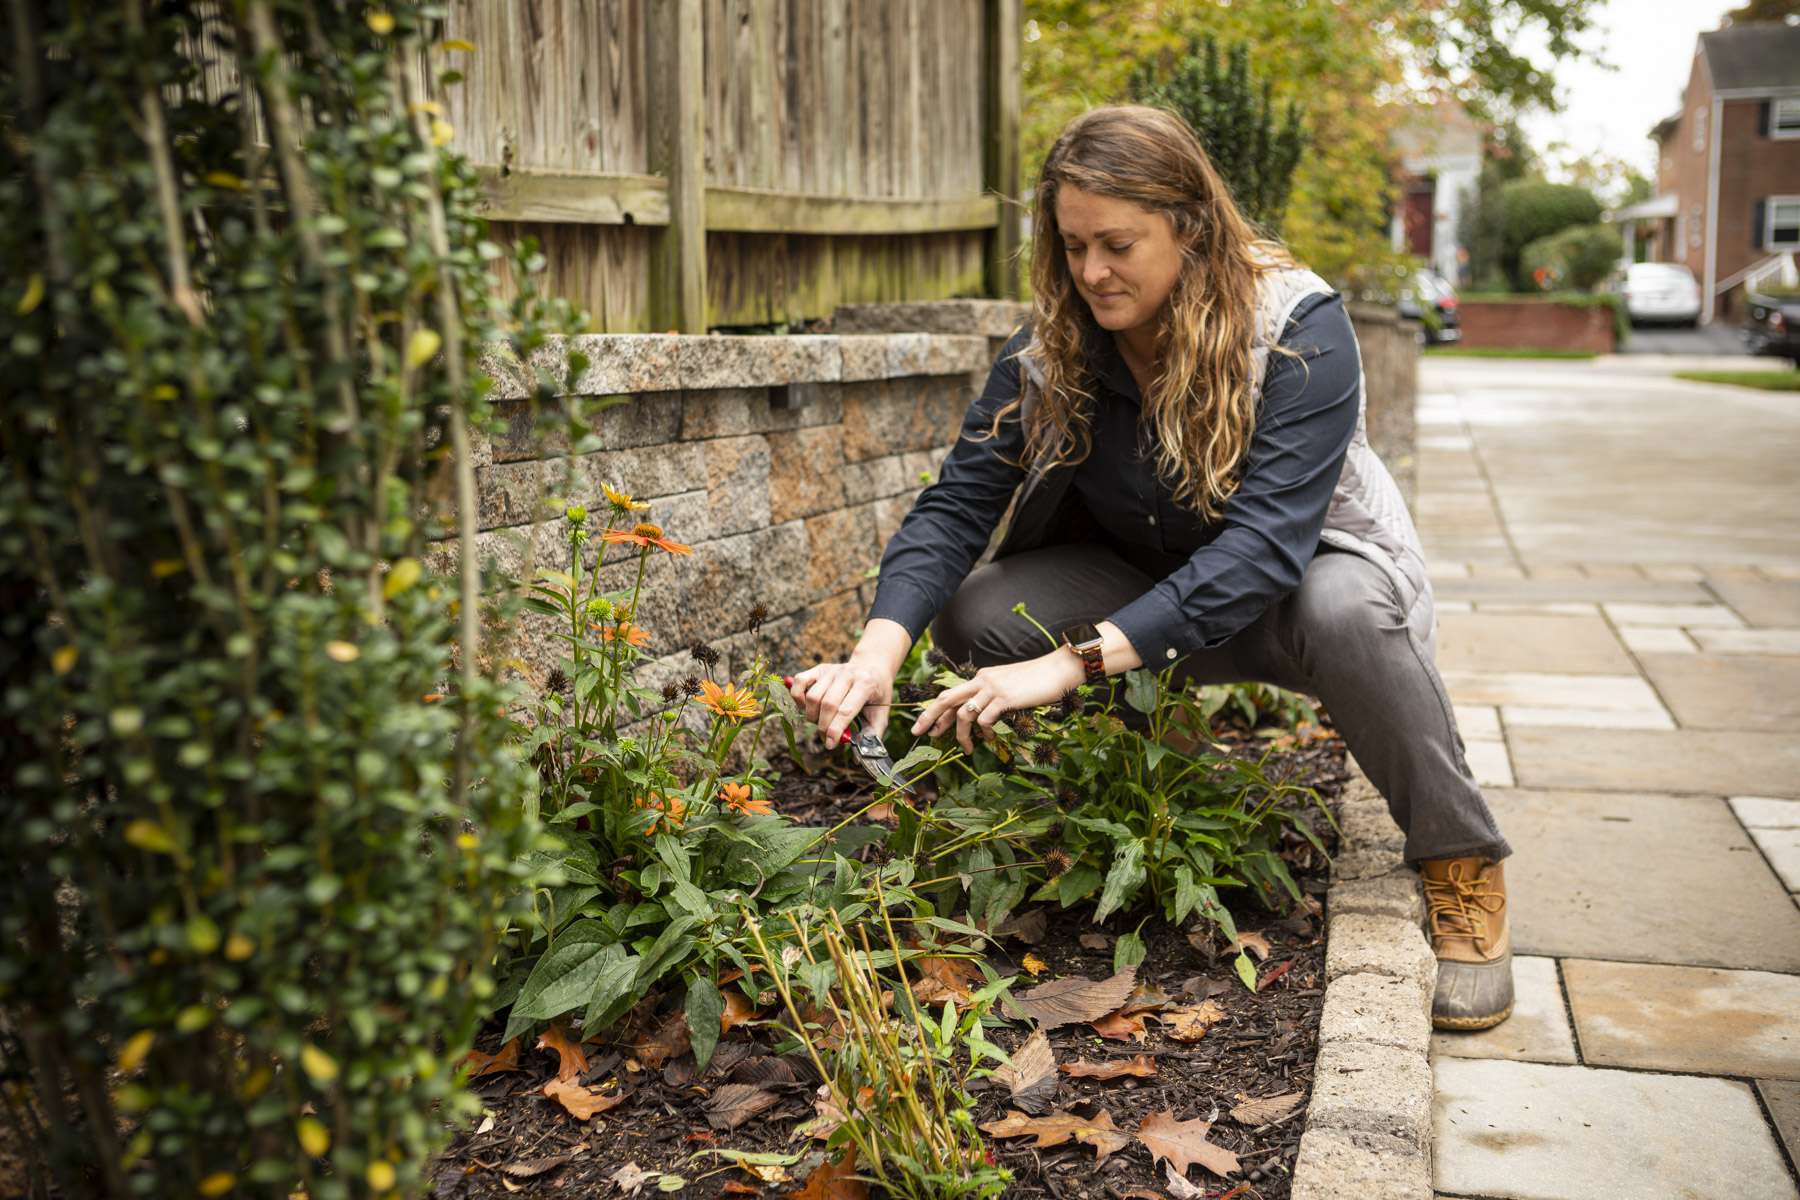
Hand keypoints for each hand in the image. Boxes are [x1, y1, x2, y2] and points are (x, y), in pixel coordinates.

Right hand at [787, 658, 895, 745]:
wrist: (873, 668)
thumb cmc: (877, 695)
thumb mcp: (881, 714)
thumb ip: (872, 736)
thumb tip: (858, 759)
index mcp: (866, 684)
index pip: (846, 710)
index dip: (835, 730)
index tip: (831, 745)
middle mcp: (847, 674)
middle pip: (827, 704)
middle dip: (824, 727)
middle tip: (827, 736)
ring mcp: (832, 670)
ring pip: (812, 696)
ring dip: (812, 715)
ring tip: (821, 721)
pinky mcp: (820, 669)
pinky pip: (800, 682)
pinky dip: (798, 698)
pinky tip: (807, 707)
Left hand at [911, 652, 1084, 754]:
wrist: (1058, 670)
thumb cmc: (1036, 681)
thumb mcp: (1008, 686)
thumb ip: (992, 696)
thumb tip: (980, 715)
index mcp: (981, 678)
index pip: (951, 694)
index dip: (935, 710)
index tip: (925, 725)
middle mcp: (982, 681)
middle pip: (946, 699)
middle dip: (929, 716)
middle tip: (918, 733)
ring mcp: (993, 689)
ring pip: (964, 713)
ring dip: (961, 735)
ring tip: (967, 749)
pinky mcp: (1005, 698)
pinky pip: (984, 718)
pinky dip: (984, 732)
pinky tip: (990, 738)